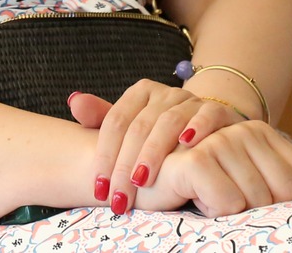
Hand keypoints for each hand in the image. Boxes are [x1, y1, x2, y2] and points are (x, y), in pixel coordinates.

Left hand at [69, 79, 247, 212]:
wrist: (207, 126)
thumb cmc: (162, 134)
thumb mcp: (131, 127)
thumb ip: (101, 118)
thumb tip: (74, 102)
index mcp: (140, 93)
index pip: (116, 121)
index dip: (104, 155)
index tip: (98, 188)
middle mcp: (165, 94)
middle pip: (139, 127)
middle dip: (125, 165)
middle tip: (119, 198)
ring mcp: (191, 101)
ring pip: (169, 122)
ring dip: (154, 153)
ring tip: (142, 181)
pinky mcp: (218, 111)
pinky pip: (208, 114)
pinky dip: (198, 128)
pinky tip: (186, 146)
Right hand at [143, 121, 291, 214]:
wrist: (144, 181)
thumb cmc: (199, 186)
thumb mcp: (252, 186)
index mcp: (262, 133)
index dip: (281, 204)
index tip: (251, 200)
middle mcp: (245, 131)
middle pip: (283, 196)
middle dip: (256, 212)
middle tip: (224, 201)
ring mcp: (222, 141)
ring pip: (257, 203)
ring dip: (230, 214)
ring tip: (206, 199)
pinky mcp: (198, 159)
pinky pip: (230, 205)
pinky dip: (213, 212)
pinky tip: (193, 198)